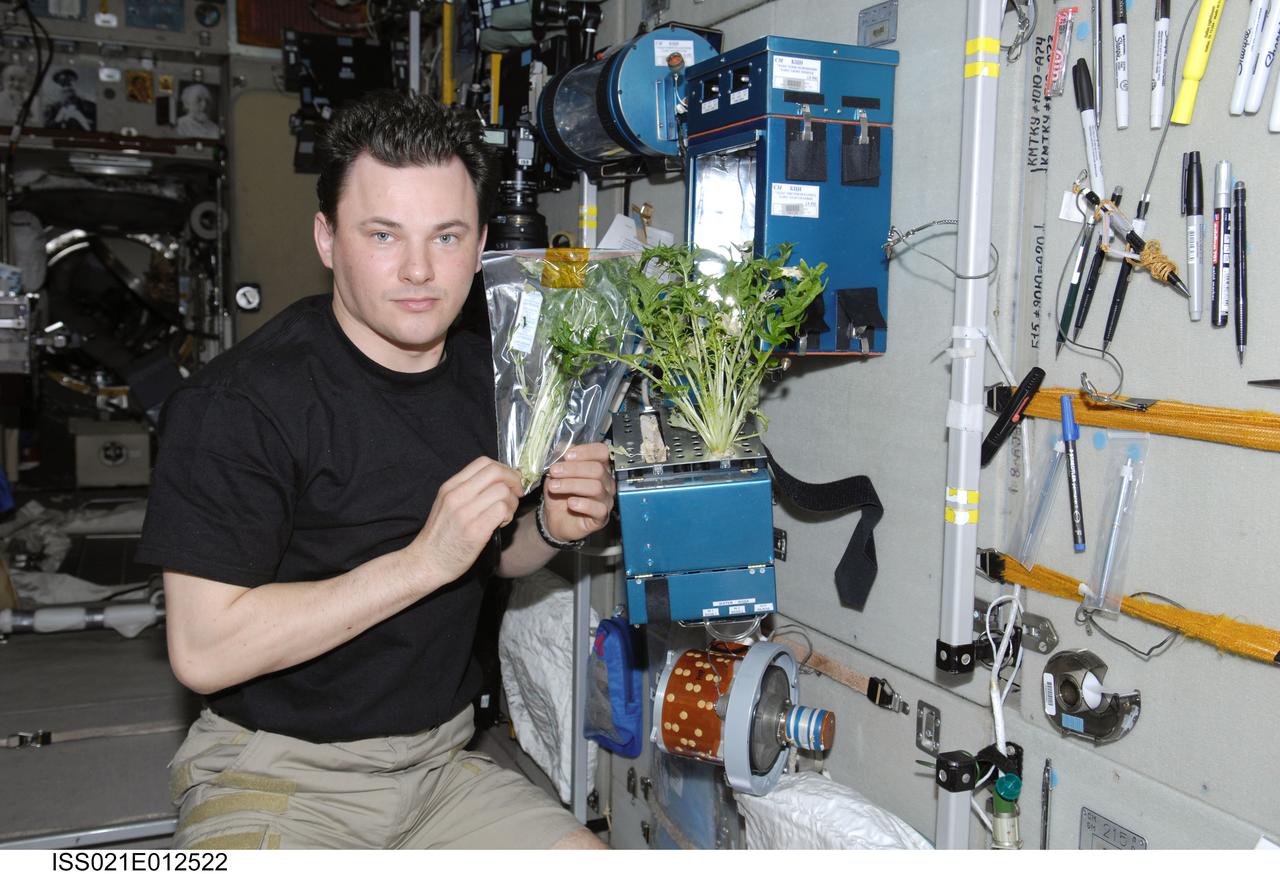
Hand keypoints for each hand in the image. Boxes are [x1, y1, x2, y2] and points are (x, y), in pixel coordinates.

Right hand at [406, 457, 522, 590]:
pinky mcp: (475, 531)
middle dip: (514, 480)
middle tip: (516, 494)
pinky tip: (500, 524)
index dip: (504, 469)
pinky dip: (508, 515)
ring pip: (502, 491)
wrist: (426, 562)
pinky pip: (502, 510)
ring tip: (505, 515)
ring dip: (512, 502)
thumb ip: (468, 490)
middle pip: (496, 472)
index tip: (510, 481)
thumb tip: (499, 481)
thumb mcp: (447, 504)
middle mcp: (456, 496)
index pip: (483, 462)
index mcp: (450, 487)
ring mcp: (465, 513)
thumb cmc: (441, 535)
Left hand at [542, 443, 615, 542]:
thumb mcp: (556, 474)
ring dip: (571, 485)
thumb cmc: (560, 494)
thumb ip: (561, 459)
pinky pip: (598, 509)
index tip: (566, 456)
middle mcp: (606, 482)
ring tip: (554, 487)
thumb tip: (562, 446)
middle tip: (554, 471)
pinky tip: (570, 503)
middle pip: (597, 469)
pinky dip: (582, 504)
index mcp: (599, 467)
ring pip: (596, 487)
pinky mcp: (602, 517)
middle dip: (573, 469)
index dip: (585, 451)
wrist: (555, 520)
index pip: (602, 452)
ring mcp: (606, 500)